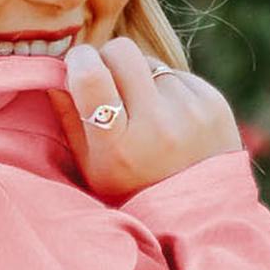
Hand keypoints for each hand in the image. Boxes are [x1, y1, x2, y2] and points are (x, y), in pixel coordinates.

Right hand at [45, 36, 243, 201]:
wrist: (201, 218)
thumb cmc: (132, 191)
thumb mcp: (92, 168)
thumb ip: (69, 118)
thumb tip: (56, 68)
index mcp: (118, 146)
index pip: (91, 76)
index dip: (79, 60)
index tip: (79, 65)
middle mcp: (156, 126)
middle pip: (121, 51)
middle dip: (109, 59)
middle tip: (110, 82)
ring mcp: (189, 112)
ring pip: (150, 63)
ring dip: (142, 80)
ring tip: (148, 118)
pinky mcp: (213, 103)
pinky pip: (178, 76)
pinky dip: (169, 91)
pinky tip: (173, 123)